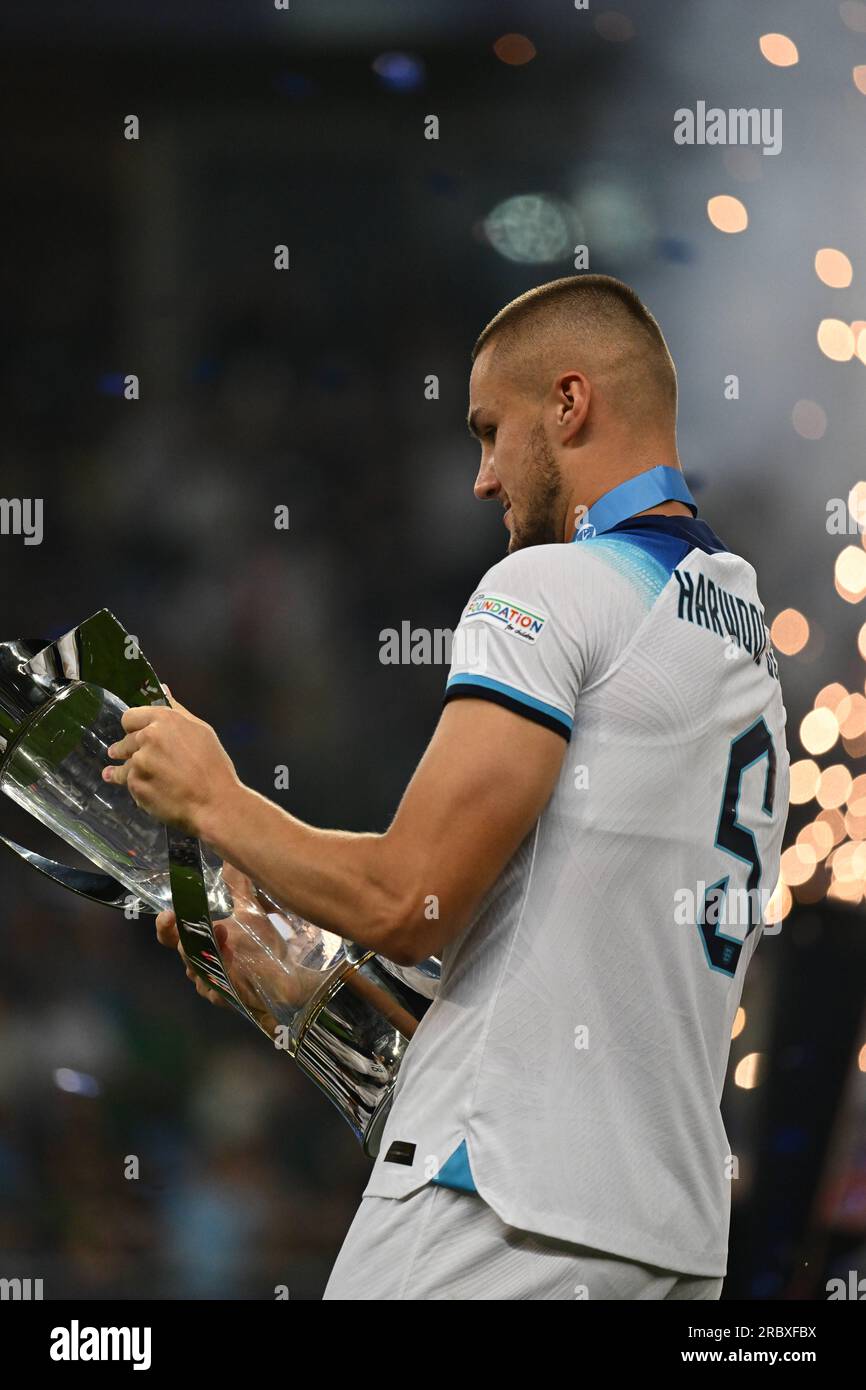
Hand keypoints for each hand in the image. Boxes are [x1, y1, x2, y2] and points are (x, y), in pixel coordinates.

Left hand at [102, 688, 240, 837]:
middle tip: (142, 761)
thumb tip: (163, 689)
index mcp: (164, 720)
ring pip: (123, 765)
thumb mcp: (201, 731)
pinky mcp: (134, 786)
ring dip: (127, 771)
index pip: (130, 717)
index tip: (136, 735)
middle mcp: (147, 738)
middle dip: (129, 750)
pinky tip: (151, 793)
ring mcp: (138, 763)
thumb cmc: (214, 766)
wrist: (215, 803)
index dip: (133, 727)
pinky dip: (138, 788)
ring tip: (137, 778)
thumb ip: (177, 710)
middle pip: (125, 741)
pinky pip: (129, 784)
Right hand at [155, 862, 321, 1039]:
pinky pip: (215, 989)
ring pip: (196, 971)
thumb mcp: (250, 911)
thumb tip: (232, 857)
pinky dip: (222, 974)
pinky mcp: (227, 997)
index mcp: (199, 942)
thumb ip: (238, 887)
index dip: (164, 926)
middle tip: (204, 923)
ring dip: (206, 953)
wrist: (289, 975)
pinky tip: (232, 960)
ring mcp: (211, 982)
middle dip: (188, 938)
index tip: (168, 914)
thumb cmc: (263, 945)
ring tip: (222, 935)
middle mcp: (200, 962)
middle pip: (182, 952)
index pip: (169, 936)